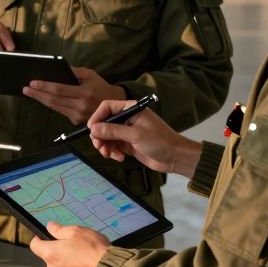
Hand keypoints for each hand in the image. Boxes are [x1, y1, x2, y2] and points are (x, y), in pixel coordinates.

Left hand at [22, 66, 124, 123]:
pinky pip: (60, 111)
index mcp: (85, 93)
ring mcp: (78, 116)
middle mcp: (81, 106)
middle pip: (54, 100)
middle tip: (25, 89)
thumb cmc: (100, 87)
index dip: (44, 86)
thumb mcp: (90, 74)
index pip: (60, 90)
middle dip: (37, 94)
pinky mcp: (76, 121)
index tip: (32, 83)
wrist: (113, 105)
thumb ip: (74, 71)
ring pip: (55, 107)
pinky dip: (50, 104)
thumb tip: (58, 67)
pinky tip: (41, 98)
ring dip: (40, 100)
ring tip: (30, 93)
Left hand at [29, 222, 110, 266]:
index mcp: (50, 254)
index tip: (46, 236)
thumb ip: (59, 230)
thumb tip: (50, 227)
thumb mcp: (76, 231)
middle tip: (74, 245)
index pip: (34, 246)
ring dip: (68, 263)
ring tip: (84, 257)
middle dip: (59, 251)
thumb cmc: (93, 251)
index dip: (39, 239)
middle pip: (50, 258)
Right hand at [87, 99, 201, 177]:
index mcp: (131, 109)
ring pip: (107, 136)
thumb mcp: (135, 135)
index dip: (97, 117)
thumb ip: (113, 131)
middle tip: (100, 147)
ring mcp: (127, 131)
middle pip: (104, 123)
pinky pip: (113, 146)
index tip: (92, 130)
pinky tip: (120, 158)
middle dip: (100, 136)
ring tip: (110, 155)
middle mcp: (128, 118)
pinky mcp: (128, 143)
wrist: (175, 157)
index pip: (107, 107)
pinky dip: (112, 152)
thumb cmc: (160, 141)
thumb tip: (93, 129)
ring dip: (105, 146)